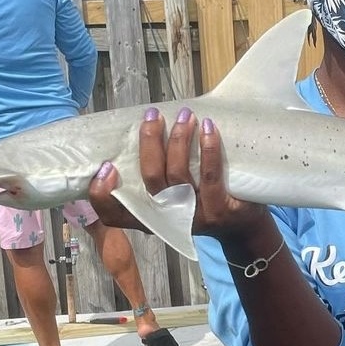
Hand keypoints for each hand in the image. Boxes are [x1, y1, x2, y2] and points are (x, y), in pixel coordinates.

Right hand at [87, 106, 266, 241]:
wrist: (242, 228)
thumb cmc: (203, 202)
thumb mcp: (174, 197)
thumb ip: (157, 175)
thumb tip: (146, 128)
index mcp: (149, 217)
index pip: (114, 215)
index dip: (102, 195)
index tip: (106, 166)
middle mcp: (168, 219)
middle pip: (151, 179)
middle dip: (149, 143)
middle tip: (152, 117)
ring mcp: (194, 217)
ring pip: (177, 175)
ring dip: (179, 140)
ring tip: (185, 116)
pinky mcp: (219, 211)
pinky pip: (209, 176)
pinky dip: (208, 149)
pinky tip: (208, 129)